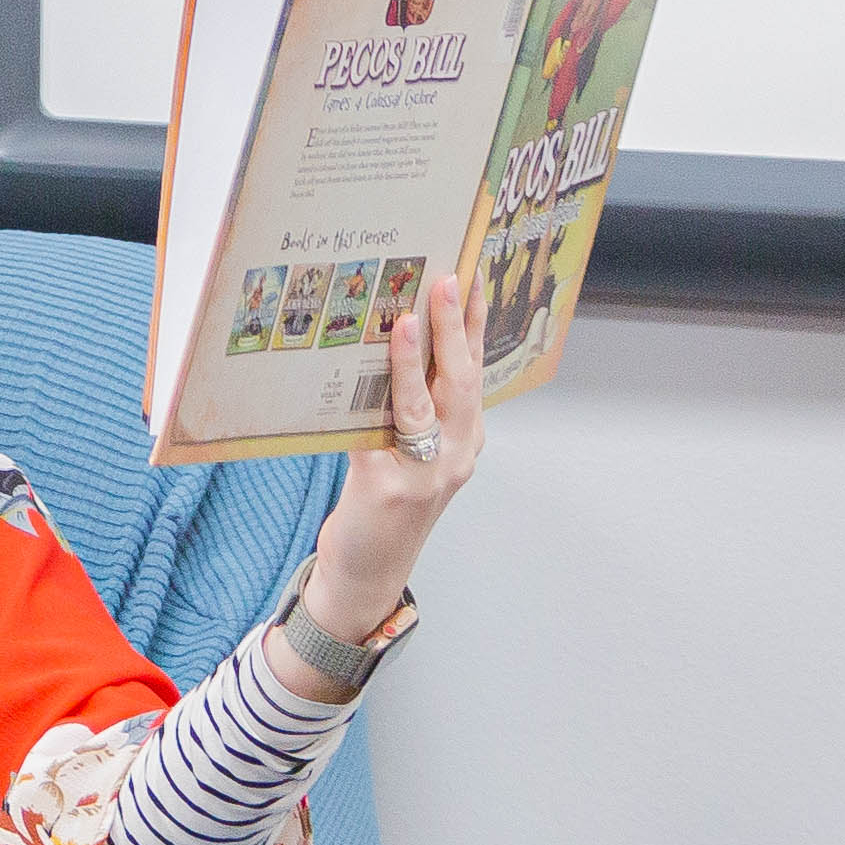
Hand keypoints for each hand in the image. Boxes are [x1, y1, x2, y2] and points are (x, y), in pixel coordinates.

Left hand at [291, 269, 484, 662]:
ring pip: (428, 403)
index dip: (479, 322)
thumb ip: (415, 408)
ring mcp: (425, 472)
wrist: (366, 572)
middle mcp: (456, 454)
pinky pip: (380, 433)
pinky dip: (378, 399)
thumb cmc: (385, 507)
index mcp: (466, 440)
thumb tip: (395, 338)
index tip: (478, 273)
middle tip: (451, 277)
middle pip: (462, 380)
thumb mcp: (412, 453)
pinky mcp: (387, 487)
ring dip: (422, 356)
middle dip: (458, 325)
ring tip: (413, 314)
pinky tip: (365, 372)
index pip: (478, 370)